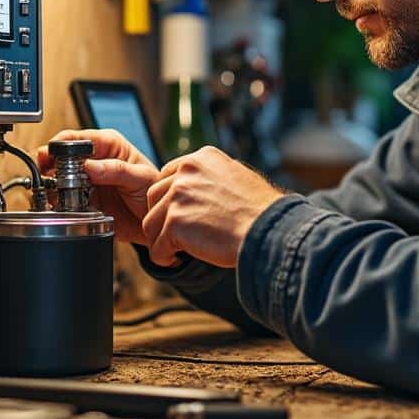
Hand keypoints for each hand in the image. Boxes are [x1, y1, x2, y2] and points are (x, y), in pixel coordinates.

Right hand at [37, 129, 155, 245]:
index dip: (59, 146)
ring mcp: (85, 180)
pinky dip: (57, 204)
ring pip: (55, 179)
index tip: (52, 158)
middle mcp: (93, 160)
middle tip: (56, 181)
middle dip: (51, 168)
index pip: (74, 138)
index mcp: (107, 145)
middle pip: (59, 157)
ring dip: (53, 188)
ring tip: (62, 196)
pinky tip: (64, 208)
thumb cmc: (154, 190)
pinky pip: (60, 200)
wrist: (155, 220)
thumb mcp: (141, 177)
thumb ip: (116, 170)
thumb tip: (90, 165)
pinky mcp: (81, 200)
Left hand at [143, 146, 286, 267]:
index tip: (178, 215)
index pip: (168, 175)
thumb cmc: (261, 212)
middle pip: (154, 196)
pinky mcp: (174, 222)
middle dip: (161, 218)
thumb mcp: (237, 178)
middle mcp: (187, 171)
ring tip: (174, 251)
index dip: (170, 199)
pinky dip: (162, 257)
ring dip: (160, 239)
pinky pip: (156, 246)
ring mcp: (178, 196)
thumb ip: (213, 178)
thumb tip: (201, 190)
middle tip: (173, 236)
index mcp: (202, 157)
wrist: (268, 230)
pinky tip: (175, 261)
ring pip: (151, 222)